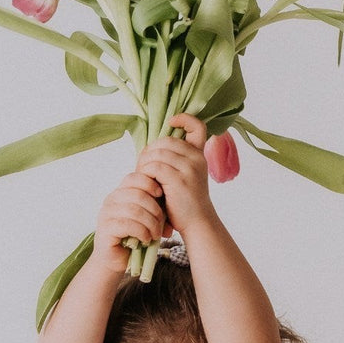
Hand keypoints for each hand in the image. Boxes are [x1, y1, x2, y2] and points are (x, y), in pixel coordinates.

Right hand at [93, 169, 167, 273]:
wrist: (117, 260)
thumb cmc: (134, 237)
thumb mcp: (146, 217)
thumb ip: (153, 205)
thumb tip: (171, 196)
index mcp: (120, 193)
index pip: (134, 178)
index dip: (150, 184)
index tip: (161, 195)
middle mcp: (111, 200)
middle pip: (137, 194)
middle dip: (155, 209)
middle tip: (161, 224)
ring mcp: (106, 214)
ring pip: (134, 210)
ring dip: (150, 223)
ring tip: (155, 234)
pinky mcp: (105, 229)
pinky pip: (127, 224)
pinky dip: (142, 232)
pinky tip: (146, 239)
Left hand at [135, 114, 217, 237]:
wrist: (197, 223)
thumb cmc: (185, 202)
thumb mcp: (184, 176)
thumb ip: (173, 160)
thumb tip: (150, 148)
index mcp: (199, 154)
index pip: (198, 126)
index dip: (184, 119)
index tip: (172, 122)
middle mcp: (197, 158)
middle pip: (165, 140)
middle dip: (149, 152)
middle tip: (144, 169)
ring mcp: (189, 167)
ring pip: (157, 153)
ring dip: (144, 164)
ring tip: (144, 177)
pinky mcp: (179, 179)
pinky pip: (154, 166)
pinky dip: (145, 174)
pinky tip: (147, 184)